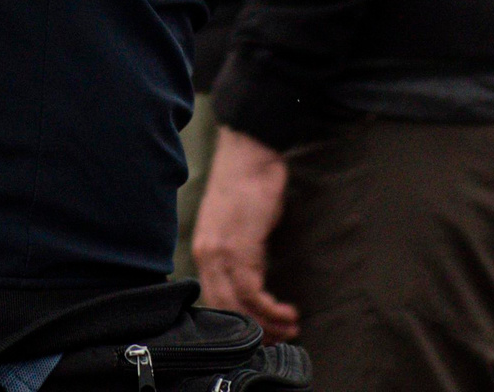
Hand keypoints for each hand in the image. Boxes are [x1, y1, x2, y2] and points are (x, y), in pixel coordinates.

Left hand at [191, 126, 301, 341]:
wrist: (251, 153)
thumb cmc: (251, 185)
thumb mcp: (240, 227)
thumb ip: (242, 256)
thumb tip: (256, 284)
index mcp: (204, 249)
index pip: (214, 299)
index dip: (238, 322)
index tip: (261, 334)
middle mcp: (206, 253)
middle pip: (223, 308)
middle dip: (253, 330)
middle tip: (278, 339)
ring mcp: (219, 251)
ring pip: (237, 305)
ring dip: (266, 323)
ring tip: (289, 328)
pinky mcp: (239, 247)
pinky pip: (251, 291)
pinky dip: (269, 308)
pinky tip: (287, 311)